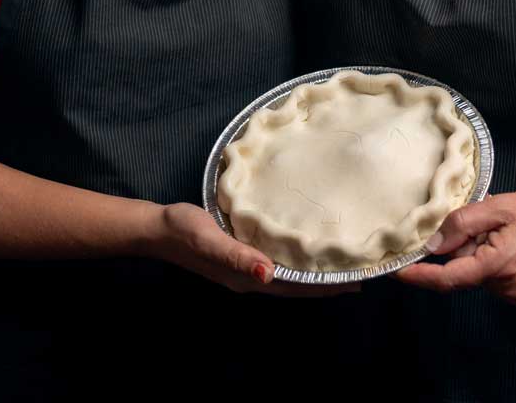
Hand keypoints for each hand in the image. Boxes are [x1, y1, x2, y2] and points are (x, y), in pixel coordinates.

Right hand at [146, 203, 359, 297]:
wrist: (159, 228)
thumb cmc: (185, 231)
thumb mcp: (211, 240)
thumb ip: (238, 256)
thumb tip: (269, 274)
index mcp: (247, 278)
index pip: (294, 287)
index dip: (323, 287)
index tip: (354, 283)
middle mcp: (249, 278)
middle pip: (295, 285)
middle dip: (324, 283)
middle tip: (357, 274)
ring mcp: (244, 268)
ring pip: (287, 276)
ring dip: (311, 273)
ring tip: (337, 264)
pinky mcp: (238, 254)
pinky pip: (274, 262)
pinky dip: (294, 260)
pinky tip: (300, 249)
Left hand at [395, 187, 515, 302]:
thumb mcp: (499, 206)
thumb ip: (463, 223)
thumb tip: (433, 243)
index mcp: (498, 266)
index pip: (448, 279)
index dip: (419, 276)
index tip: (396, 272)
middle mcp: (505, 288)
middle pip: (462, 271)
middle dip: (460, 247)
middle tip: (480, 221)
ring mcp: (515, 294)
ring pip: (476, 273)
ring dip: (477, 252)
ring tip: (501, 228)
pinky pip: (491, 277)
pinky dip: (489, 259)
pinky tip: (508, 239)